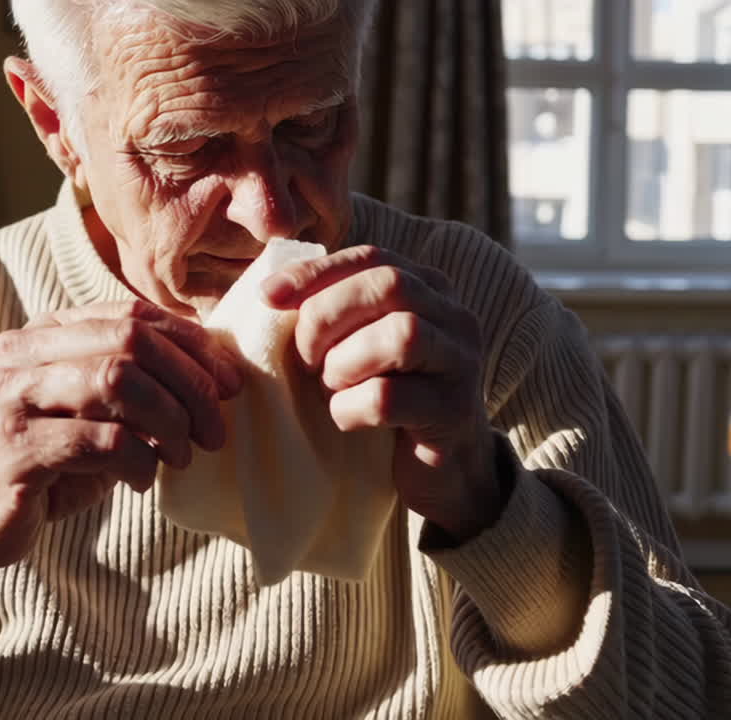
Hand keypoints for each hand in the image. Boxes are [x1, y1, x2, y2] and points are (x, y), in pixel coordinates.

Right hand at [0, 300, 240, 612]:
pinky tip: (143, 480)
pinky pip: (101, 441)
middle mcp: (20, 352)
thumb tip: (220, 373)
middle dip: (189, 383)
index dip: (192, 344)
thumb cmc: (48, 463)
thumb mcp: (97, 414)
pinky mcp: (13, 448)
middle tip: (215, 429)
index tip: (230, 383)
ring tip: (182, 456)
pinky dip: (139, 461)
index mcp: (44, 331)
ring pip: (118, 381)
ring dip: (169, 422)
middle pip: (130, 340)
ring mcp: (11, 396)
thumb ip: (140, 385)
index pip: (133, 314)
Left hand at [262, 245, 501, 541]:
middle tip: (305, 356)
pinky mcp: (454, 412)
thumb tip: (269, 292)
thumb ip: (329, 312)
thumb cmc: (384, 398)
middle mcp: (455, 316)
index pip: (371, 258)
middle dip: (328, 315)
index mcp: (429, 288)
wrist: (439, 471)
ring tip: (332, 386)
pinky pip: (390, 398)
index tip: (269, 297)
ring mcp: (461, 363)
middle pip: (390, 285)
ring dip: (345, 362)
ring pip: (402, 335)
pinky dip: (352, 407)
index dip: (316, 273)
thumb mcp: (357, 345)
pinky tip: (347, 418)